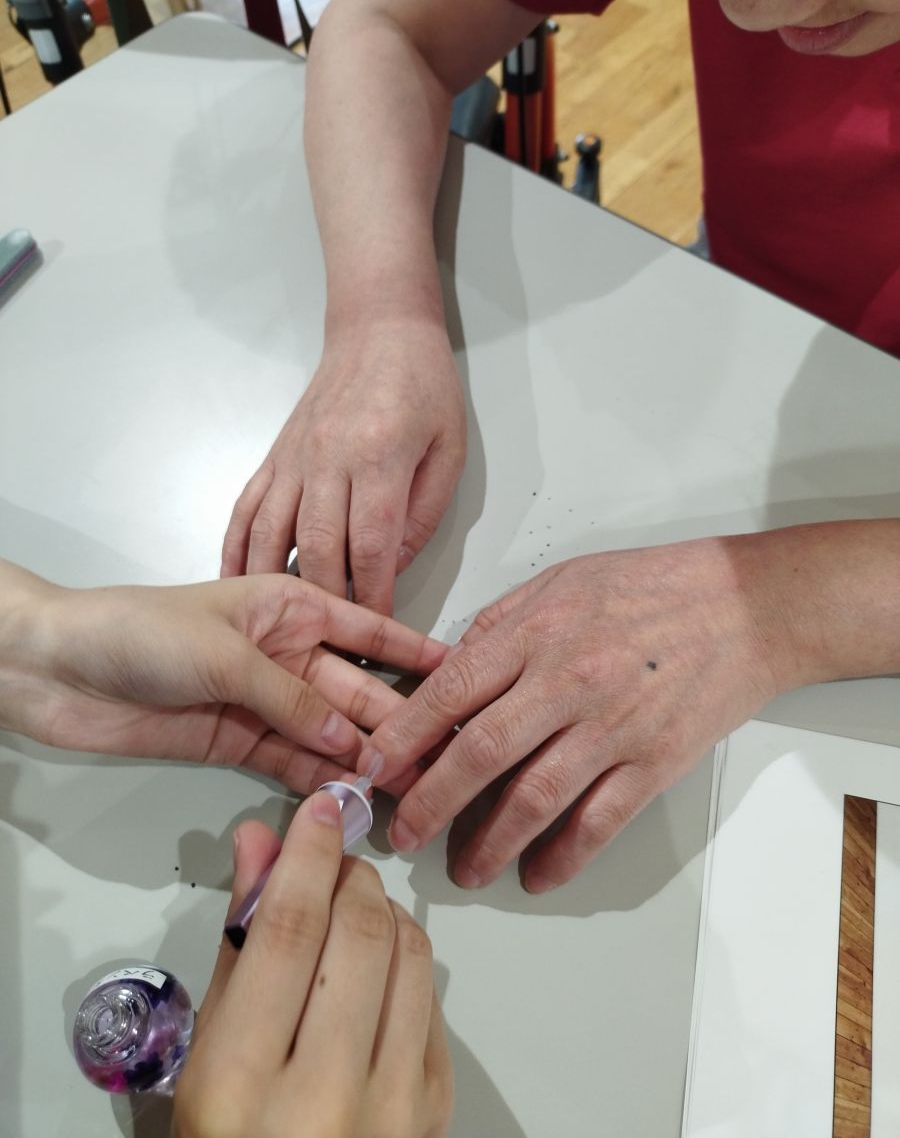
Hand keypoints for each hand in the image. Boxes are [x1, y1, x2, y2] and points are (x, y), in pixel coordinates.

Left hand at [0, 560, 444, 795]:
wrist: (58, 668)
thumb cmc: (141, 631)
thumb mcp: (227, 653)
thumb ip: (291, 698)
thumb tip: (351, 740)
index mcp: (290, 607)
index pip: (370, 631)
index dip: (419, 654)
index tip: (467, 675)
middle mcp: (286, 653)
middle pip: (356, 691)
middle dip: (399, 722)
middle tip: (446, 759)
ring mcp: (262, 701)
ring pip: (329, 731)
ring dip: (365, 758)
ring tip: (414, 788)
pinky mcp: (236, 740)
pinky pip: (291, 759)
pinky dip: (320, 777)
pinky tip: (354, 796)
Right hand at [173, 792, 453, 1137]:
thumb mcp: (208, 1052)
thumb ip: (237, 944)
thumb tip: (261, 844)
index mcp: (241, 1084)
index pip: (288, 932)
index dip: (307, 855)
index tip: (320, 810)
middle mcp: (323, 1097)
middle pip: (357, 932)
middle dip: (350, 873)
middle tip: (335, 857)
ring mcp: (392, 1109)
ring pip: (409, 952)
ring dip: (382, 908)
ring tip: (354, 906)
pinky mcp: (434, 1110)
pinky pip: (433, 996)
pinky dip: (406, 959)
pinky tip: (376, 965)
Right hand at [221, 322, 466, 615]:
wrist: (378, 330)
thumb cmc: (422, 386)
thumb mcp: (447, 449)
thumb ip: (421, 513)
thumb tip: (390, 568)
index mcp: (379, 456)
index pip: (371, 542)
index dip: (373, 595)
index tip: (376, 632)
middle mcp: (328, 458)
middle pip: (316, 547)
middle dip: (324, 606)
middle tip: (331, 646)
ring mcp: (294, 458)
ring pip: (269, 533)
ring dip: (272, 589)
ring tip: (275, 631)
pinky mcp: (274, 456)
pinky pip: (245, 509)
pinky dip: (236, 550)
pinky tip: (235, 584)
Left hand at [362, 536, 796, 891]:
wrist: (746, 605)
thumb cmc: (651, 586)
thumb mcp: (562, 580)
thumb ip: (500, 625)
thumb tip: (447, 673)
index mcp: (537, 632)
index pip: (451, 690)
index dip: (404, 736)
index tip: (372, 768)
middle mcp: (567, 680)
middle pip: (480, 752)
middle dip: (430, 802)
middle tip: (403, 834)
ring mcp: (613, 725)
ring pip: (535, 798)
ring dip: (490, 842)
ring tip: (465, 869)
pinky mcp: (655, 761)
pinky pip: (600, 821)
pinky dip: (564, 856)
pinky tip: (538, 874)